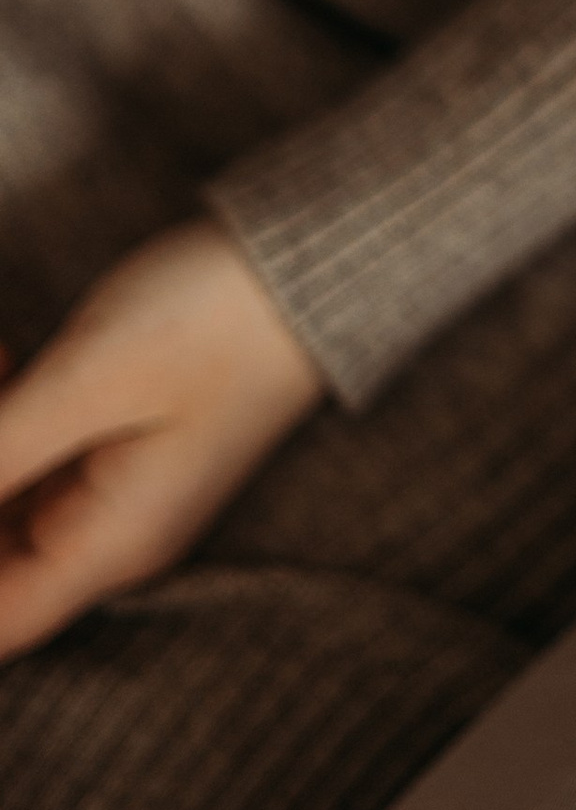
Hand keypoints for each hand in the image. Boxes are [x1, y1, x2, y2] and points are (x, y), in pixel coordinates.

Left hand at [0, 223, 326, 657]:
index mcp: (112, 544)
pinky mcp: (109, 447)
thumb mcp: (87, 382)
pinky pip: (25, 464)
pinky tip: (6, 356)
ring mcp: (110, 493)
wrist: (311, 264)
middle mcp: (110, 537)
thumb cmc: (214, 320)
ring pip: (1, 508)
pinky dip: (2, 421)